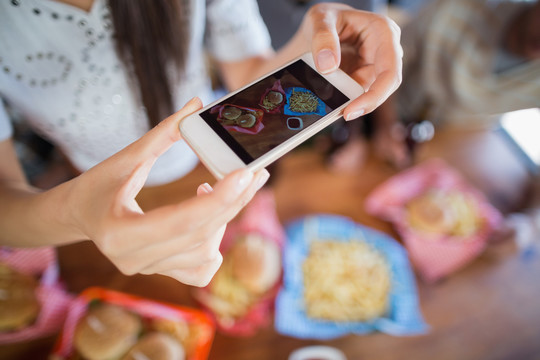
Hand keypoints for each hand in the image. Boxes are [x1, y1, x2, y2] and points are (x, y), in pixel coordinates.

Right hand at [64, 98, 269, 285]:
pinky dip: (214, 242)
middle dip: (233, 202)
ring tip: (213, 189)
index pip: (182, 221)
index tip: (246, 174)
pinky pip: (202, 269)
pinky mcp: (161, 273)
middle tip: (255, 173)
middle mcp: (134, 260)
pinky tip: (209, 220)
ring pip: (205, 252)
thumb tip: (198, 103)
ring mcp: (149, 271)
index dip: (219, 199)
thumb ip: (164, 133)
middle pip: (200, 235)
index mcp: (119, 234)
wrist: (79, 216)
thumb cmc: (97, 185)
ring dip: (221, 218)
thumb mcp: (125, 157)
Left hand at [300, 3, 402, 119]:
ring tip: (325, 105)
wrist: (319, 29)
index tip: (351, 110)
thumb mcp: (319, 19)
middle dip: (362, 104)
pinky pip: (354, 97)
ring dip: (348, 102)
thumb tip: (328, 66)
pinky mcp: (362, 81)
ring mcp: (374, 69)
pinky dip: (341, 102)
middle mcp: (384, 52)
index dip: (375, 95)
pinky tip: (326, 104)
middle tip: (340, 115)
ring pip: (367, 95)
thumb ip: (322, 38)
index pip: (389, 70)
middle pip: (383, 88)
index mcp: (383, 32)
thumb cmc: (325, 19)